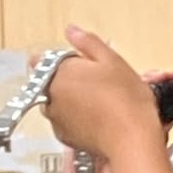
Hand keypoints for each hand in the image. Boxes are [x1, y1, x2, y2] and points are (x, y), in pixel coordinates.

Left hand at [41, 27, 172, 172]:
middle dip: (68, 80)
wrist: (131, 141)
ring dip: (72, 100)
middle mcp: (51, 95)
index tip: (76, 62)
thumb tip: (72, 31)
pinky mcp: (65, 136)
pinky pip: (66, 121)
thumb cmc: (125, 101)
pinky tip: (99, 118)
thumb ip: (88, 43)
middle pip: (50, 82)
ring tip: (100, 102)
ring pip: (58, 102)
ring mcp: (56, 118)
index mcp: (59, 72)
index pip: (40, 60)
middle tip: (97, 82)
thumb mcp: (112, 61)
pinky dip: (77, 118)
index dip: (58, 59)